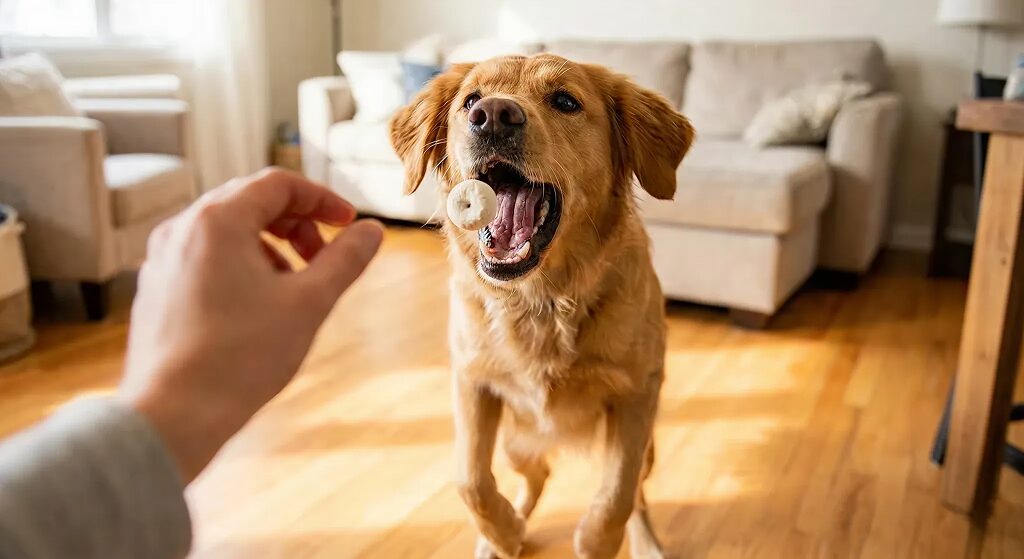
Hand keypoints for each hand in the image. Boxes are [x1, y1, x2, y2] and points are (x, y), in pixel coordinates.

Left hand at [119, 168, 382, 481]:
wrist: (172, 415)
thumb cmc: (241, 358)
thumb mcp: (308, 303)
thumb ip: (345, 260)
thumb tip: (371, 232)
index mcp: (218, 220)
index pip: (278, 183)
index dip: (321, 199)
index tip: (348, 224)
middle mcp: (182, 228)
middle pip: (249, 201)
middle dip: (295, 222)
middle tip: (323, 256)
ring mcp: (162, 259)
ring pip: (226, 231)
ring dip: (269, 244)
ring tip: (293, 286)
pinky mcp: (156, 288)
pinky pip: (204, 257)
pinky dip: (239, 265)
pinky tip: (257, 306)